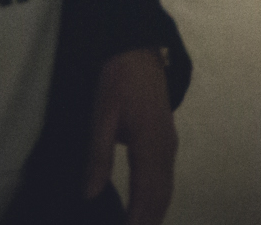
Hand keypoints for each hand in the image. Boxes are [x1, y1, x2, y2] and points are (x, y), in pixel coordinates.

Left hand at [85, 48, 177, 224]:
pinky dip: (159, 198)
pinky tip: (150, 207)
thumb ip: (98, 156)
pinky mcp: (168, 140)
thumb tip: (90, 193)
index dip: (137, 219)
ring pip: (166, 188)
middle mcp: (165, 149)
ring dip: (156, 212)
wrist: (140, 52)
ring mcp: (169, 144)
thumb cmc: (118, 82)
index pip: (145, 193)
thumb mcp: (102, 117)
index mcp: (149, 145)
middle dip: (149, 220)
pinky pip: (167, 178)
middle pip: (160, 195)